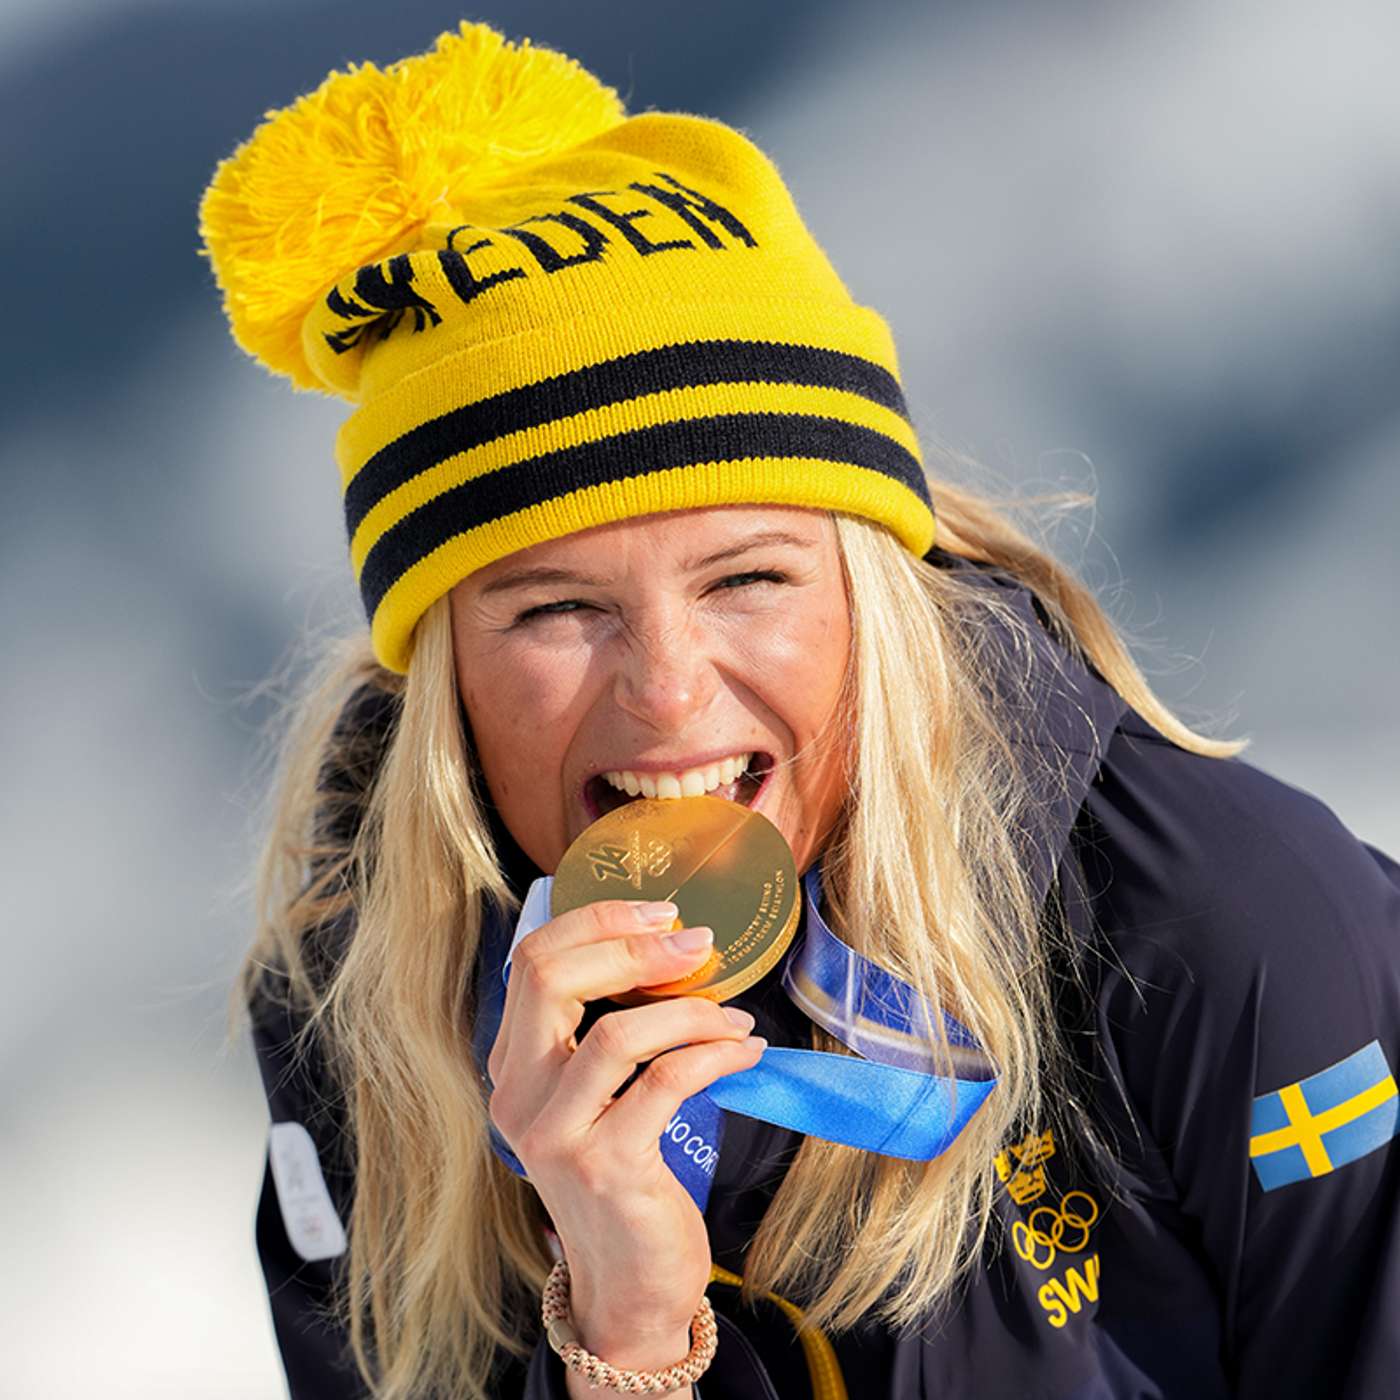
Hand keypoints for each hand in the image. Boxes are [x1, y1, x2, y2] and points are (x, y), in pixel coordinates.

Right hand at [486, 899, 765, 1356]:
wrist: (628, 1287)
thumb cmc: (625, 1178)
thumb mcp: (596, 1098)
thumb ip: (605, 1031)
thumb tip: (668, 947)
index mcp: (514, 1065)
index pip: (532, 960)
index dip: (598, 922)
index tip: (662, 913)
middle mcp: (518, 1095)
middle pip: (552, 979)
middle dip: (634, 946)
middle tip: (698, 945)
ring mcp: (555, 1134)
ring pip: (616, 1033)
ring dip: (692, 1013)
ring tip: (736, 1020)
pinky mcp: (605, 1166)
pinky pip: (666, 1082)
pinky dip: (715, 1055)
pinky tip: (745, 1054)